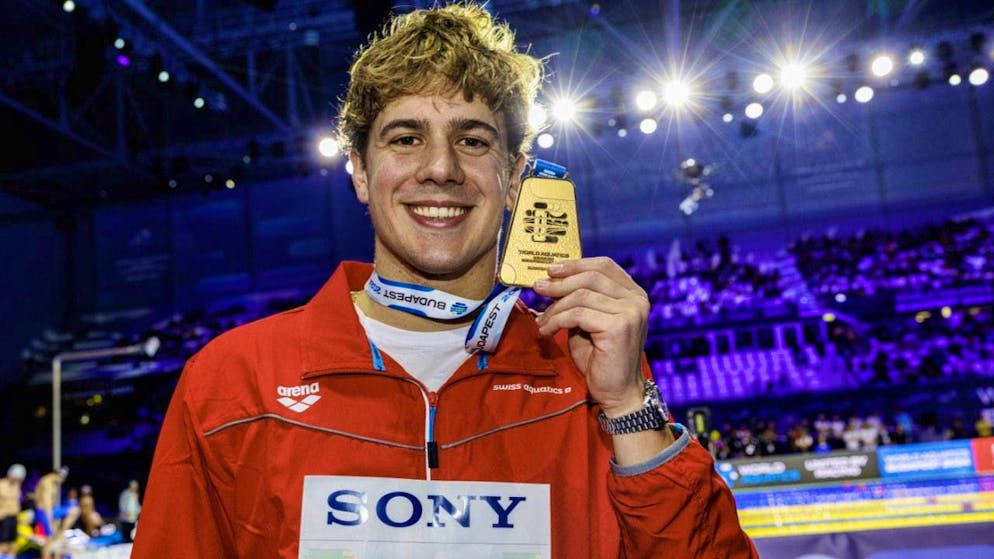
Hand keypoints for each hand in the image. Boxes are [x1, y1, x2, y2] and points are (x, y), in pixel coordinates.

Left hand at [532, 257, 649, 414]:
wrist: (616, 393)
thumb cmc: (601, 359)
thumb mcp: (588, 323)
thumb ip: (579, 301)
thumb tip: (550, 283)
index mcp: (633, 294)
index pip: (604, 265)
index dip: (576, 264)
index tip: (552, 269)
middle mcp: (636, 300)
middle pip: (591, 277)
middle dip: (560, 282)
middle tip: (538, 288)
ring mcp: (630, 312)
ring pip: (581, 296)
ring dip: (555, 308)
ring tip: (542, 320)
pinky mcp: (619, 327)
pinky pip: (577, 314)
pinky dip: (556, 321)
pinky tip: (547, 331)